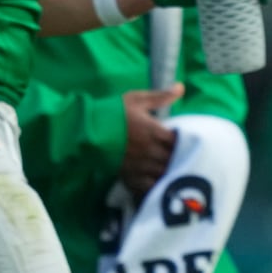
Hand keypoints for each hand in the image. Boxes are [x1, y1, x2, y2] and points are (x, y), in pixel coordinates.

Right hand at [120, 85, 182, 201]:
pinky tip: (160, 182)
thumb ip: (160, 96)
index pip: (181, 141)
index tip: (184, 140)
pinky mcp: (131, 175)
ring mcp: (141, 164)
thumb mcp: (135, 100)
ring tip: (176, 170)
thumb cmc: (112, 113)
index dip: (185, 142)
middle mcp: (151, 150)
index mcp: (154, 131)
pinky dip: (158, 185)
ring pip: (167, 173)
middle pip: (176, 159)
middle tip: (184, 156)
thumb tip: (181, 87)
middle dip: (181, 157)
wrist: (85, 129)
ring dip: (173, 171)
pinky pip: (151, 186)